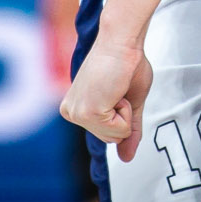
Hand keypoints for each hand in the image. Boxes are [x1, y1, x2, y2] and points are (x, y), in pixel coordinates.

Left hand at [61, 37, 152, 161]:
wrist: (122, 42)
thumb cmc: (127, 64)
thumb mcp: (129, 104)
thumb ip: (127, 131)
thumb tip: (126, 159)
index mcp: (75, 109)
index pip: (106, 133)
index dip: (122, 114)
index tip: (115, 89)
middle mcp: (71, 113)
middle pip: (110, 139)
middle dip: (123, 116)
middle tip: (117, 88)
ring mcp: (77, 114)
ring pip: (115, 136)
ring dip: (125, 113)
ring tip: (116, 88)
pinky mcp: (88, 113)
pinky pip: (120, 130)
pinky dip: (126, 111)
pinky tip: (116, 90)